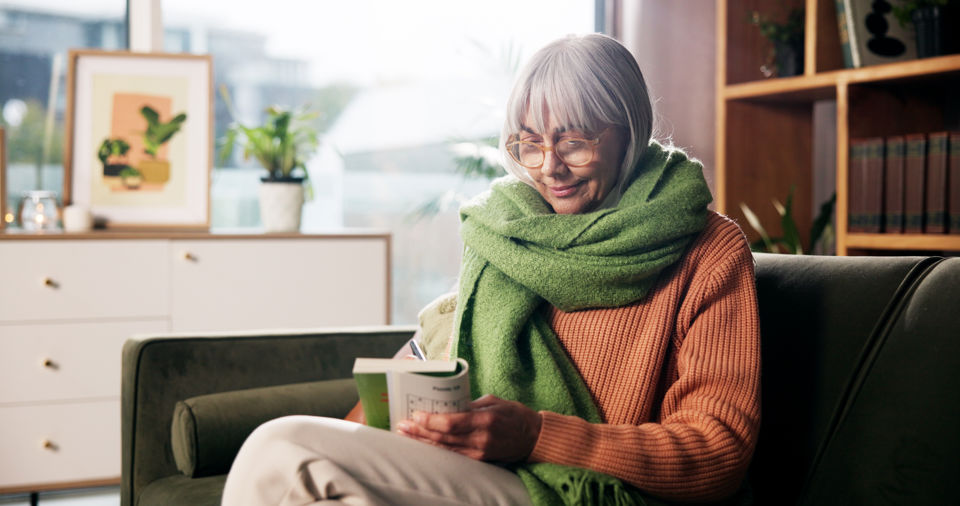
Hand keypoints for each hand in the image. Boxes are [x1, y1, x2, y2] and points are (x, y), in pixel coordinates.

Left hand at [395, 394, 541, 462]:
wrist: (532, 437)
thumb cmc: (513, 414)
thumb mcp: (492, 401)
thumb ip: (469, 405)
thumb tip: (447, 404)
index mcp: (485, 420)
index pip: (451, 423)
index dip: (431, 421)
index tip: (415, 415)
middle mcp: (480, 439)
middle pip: (443, 437)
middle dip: (420, 431)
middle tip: (402, 425)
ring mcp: (479, 452)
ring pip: (445, 448)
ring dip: (423, 441)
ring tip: (406, 434)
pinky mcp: (479, 460)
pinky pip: (453, 454)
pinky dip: (436, 448)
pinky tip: (424, 443)